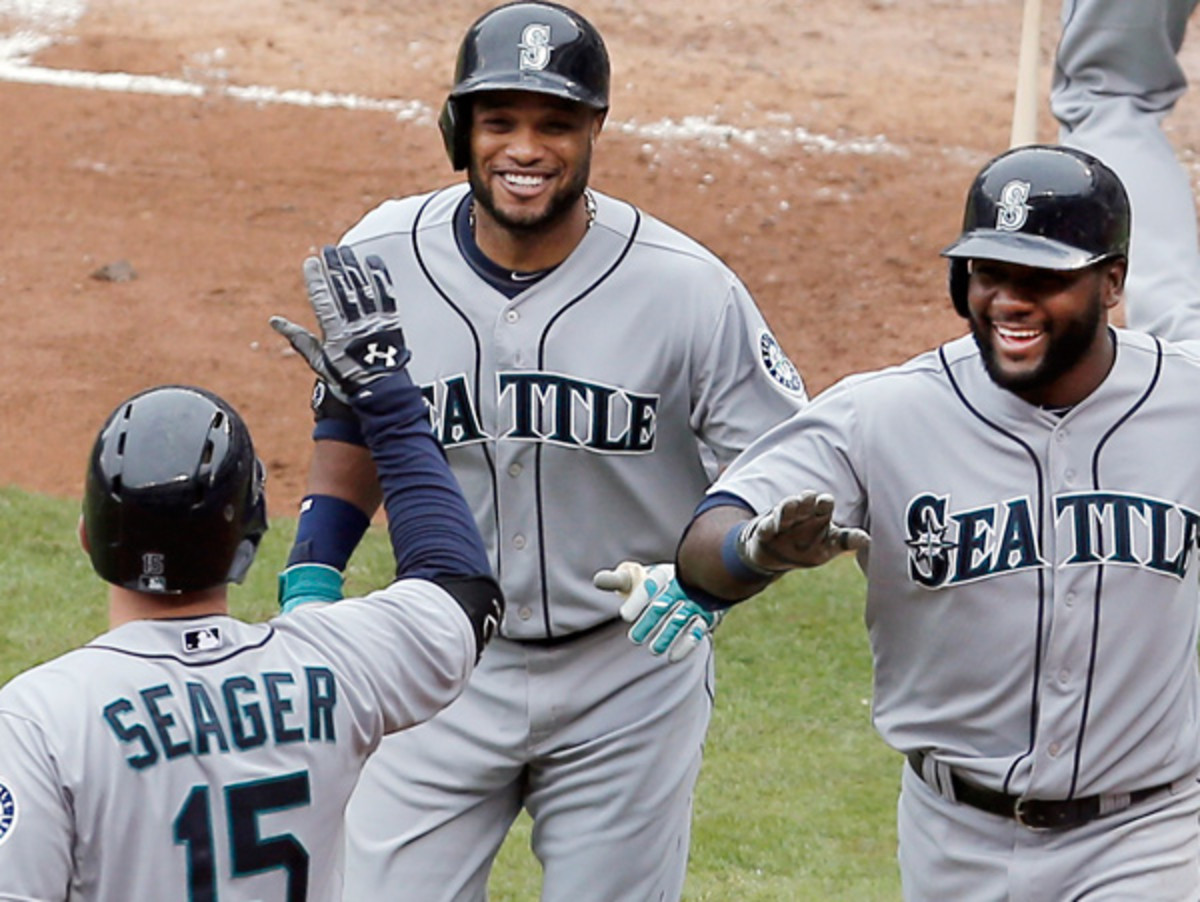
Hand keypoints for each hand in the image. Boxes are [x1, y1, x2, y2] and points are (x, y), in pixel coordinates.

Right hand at [270, 245, 409, 397]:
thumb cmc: (346, 378)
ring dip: (353, 267)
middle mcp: (354, 325)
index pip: (322, 299)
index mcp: (335, 334)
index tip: (311, 262)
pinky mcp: (391, 322)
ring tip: (345, 251)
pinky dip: (380, 277)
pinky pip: (386, 295)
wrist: (380, 392)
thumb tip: (274, 321)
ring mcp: (374, 322)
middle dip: (334, 267)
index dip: (316, 279)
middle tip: (328, 250)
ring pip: (362, 288)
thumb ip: (299, 338)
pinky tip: (373, 261)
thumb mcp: (318, 361)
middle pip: (343, 289)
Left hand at [594, 561, 724, 662]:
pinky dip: (687, 643)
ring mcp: (696, 601)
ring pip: (680, 618)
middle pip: (664, 603)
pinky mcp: (708, 616)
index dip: (638, 600)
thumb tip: (597, 581)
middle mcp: (682, 585)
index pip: (650, 585)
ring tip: (653, 650)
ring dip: (667, 635)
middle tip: (633, 639)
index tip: (624, 617)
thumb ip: (618, 580)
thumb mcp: (637, 577)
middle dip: (649, 621)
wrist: (691, 581)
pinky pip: (698, 629)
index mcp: (662, 573)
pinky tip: (673, 657)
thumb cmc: (655, 581)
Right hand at [740, 490, 869, 573]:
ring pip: (786, 508)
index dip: (824, 503)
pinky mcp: (765, 531)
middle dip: (807, 500)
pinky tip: (772, 527)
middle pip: (805, 501)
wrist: (777, 557)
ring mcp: (783, 521)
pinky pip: (766, 526)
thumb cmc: (808, 547)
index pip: (824, 503)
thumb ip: (846, 541)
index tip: (824, 504)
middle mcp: (802, 513)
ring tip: (792, 505)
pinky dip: (769, 526)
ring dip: (789, 506)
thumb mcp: (829, 547)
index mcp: (819, 515)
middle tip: (809, 500)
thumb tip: (867, 539)